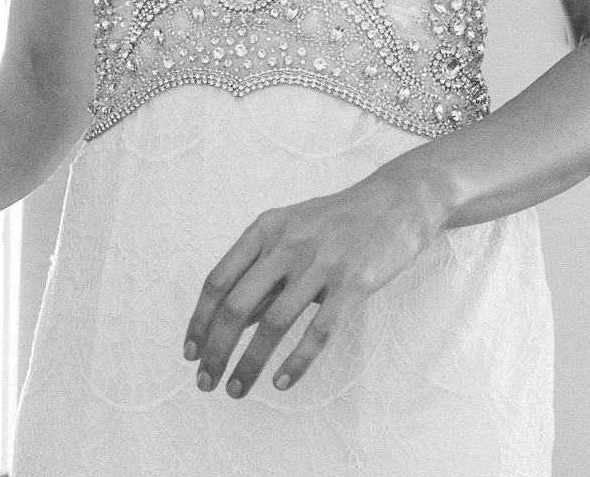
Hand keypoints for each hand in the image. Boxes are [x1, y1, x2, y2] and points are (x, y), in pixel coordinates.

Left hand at [182, 170, 448, 398]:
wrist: (399, 199)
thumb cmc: (338, 222)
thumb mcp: (291, 232)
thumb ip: (262, 272)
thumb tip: (229, 321)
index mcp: (266, 229)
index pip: (218, 280)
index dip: (199, 320)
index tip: (191, 353)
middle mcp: (288, 244)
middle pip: (237, 305)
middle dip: (216, 350)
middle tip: (206, 382)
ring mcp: (321, 262)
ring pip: (273, 323)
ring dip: (250, 363)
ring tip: (236, 389)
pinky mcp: (355, 282)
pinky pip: (319, 330)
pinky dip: (297, 361)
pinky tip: (281, 382)